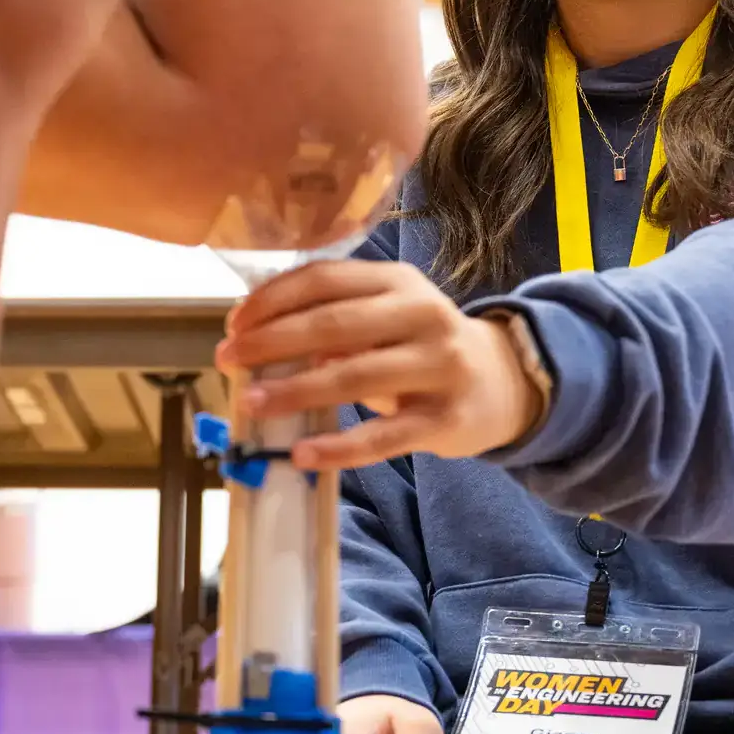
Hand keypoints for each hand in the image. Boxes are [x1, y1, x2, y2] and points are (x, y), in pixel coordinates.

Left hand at [214, 259, 544, 468]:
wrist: (505, 383)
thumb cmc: (423, 346)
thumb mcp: (388, 316)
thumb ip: (334, 319)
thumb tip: (259, 339)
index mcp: (398, 281)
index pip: (324, 278)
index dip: (273, 300)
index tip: (233, 323)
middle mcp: (421, 315)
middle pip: (333, 324)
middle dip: (271, 342)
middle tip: (228, 360)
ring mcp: (438, 366)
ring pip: (354, 377)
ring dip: (294, 391)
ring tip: (251, 404)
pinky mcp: (446, 418)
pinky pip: (383, 436)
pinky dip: (339, 447)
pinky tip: (302, 454)